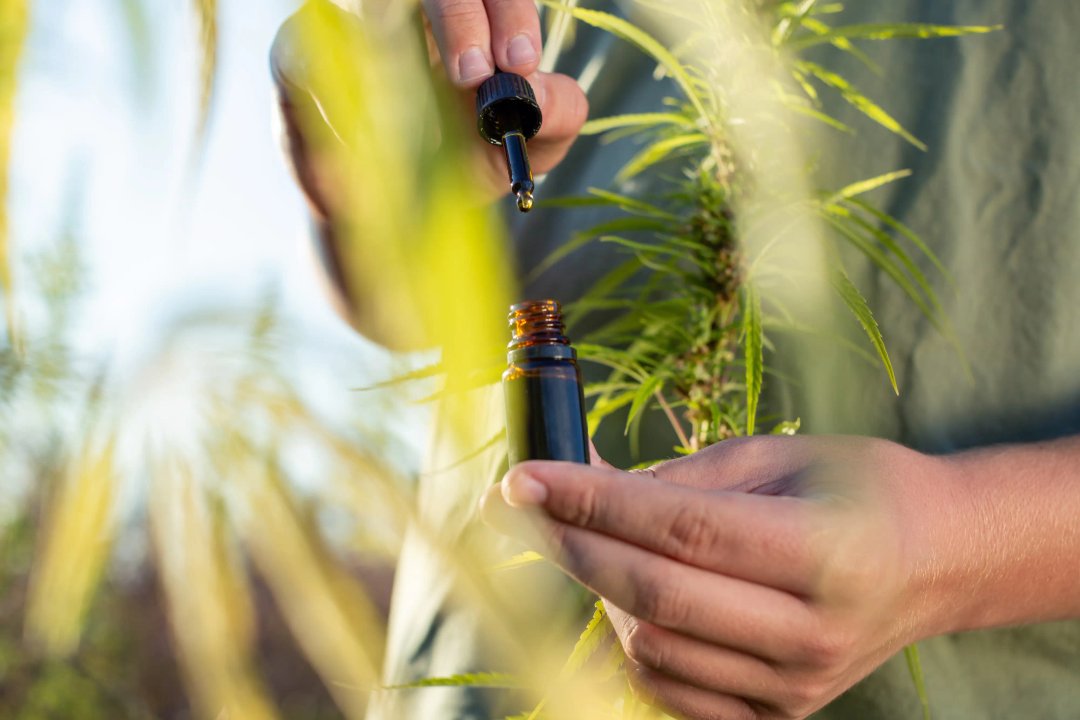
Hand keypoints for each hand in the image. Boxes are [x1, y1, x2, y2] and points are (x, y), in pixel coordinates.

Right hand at [270, 0, 587, 219]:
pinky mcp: (295, 56)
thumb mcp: (517, 149)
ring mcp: (350, 25)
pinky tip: (353, 143)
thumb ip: (554, 117)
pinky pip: (301, 54)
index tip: (519, 61)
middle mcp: (408, 11)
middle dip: (460, 18)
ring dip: (392, 47)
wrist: (390, 214)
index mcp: (468, 23)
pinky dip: (328, 96)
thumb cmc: (456, 167)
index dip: (509, 11)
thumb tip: (541, 89)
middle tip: (476, 76)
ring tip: (413, 109)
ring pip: (364, 8)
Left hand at [481, 435, 958, 719]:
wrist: (936, 561)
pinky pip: (671, 691)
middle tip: (522, 505)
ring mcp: (795, 687)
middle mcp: (811, 632)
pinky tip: (635, 598)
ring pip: (650, 649)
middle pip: (654, 594)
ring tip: (601, 545)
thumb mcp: (777, 457)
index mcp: (824, 551)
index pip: (679, 528)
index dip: (590, 501)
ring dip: (601, 592)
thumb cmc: (860, 490)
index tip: (524, 476)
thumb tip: (579, 480)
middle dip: (570, 544)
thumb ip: (679, 478)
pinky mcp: (780, 716)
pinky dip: (634, 643)